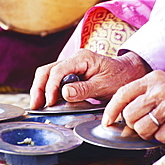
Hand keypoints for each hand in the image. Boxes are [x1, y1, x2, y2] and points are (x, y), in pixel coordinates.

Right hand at [29, 49, 149, 108]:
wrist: (128, 73)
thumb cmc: (119, 78)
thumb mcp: (104, 86)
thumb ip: (84, 89)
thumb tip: (64, 93)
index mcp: (82, 58)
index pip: (58, 70)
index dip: (50, 87)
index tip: (50, 103)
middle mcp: (74, 59)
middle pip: (47, 70)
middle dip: (39, 88)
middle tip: (36, 106)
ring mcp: (71, 65)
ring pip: (47, 74)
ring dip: (41, 89)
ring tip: (38, 106)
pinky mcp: (71, 73)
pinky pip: (54, 80)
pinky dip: (48, 90)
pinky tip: (47, 102)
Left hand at [102, 70, 164, 142]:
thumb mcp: (159, 82)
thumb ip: (140, 94)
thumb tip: (120, 116)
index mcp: (151, 80)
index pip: (122, 95)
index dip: (111, 110)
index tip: (108, 121)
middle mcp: (158, 92)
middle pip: (130, 115)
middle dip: (133, 124)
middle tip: (143, 122)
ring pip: (142, 129)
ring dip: (146, 133)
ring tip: (157, 126)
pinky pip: (159, 138)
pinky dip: (162, 137)